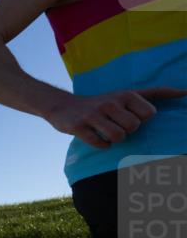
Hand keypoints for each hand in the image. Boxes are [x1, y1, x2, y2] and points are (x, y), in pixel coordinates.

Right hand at [44, 87, 186, 148]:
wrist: (64, 106)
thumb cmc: (103, 103)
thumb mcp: (128, 93)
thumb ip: (157, 92)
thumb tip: (186, 92)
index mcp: (125, 94)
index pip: (148, 115)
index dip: (140, 120)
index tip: (128, 116)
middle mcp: (110, 103)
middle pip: (133, 127)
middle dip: (127, 131)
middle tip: (115, 125)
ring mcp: (93, 115)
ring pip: (118, 137)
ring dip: (114, 139)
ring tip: (106, 132)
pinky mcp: (78, 127)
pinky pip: (100, 144)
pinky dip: (102, 145)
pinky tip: (96, 138)